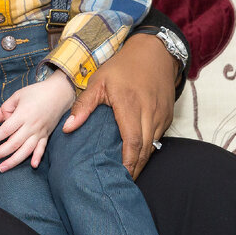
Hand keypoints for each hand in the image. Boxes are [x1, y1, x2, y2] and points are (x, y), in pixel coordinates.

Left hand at [0, 72, 73, 171]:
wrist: (59, 93)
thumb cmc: (37, 92)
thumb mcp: (18, 95)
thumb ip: (6, 108)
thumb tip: (0, 120)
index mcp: (23, 115)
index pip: (5, 130)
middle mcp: (31, 126)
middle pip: (13, 144)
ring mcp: (40, 132)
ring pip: (26, 150)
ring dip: (13, 161)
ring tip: (1, 168)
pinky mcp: (47, 135)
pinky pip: (42, 148)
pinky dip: (38, 157)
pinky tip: (32, 166)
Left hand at [61, 33, 176, 177]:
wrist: (154, 52)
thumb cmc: (122, 67)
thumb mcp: (98, 81)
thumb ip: (83, 106)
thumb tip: (68, 128)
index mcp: (130, 105)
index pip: (132, 142)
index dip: (127, 162)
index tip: (117, 176)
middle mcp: (150, 113)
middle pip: (144, 150)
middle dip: (134, 168)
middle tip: (119, 182)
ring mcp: (161, 115)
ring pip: (153, 146)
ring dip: (141, 160)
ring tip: (126, 174)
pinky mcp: (167, 116)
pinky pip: (158, 138)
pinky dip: (148, 149)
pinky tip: (136, 156)